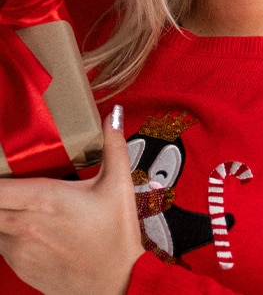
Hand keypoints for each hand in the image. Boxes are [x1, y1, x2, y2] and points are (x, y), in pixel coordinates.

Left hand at [0, 107, 144, 294]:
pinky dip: (8, 233)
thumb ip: (113, 146)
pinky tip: (33, 228)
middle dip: (2, 195)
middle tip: (15, 188)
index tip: (4, 172)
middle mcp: (23, 224)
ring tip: (28, 208)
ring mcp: (17, 248)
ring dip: (4, 214)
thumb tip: (112, 116)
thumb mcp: (119, 186)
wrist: (115, 283)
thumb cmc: (116, 237)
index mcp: (44, 199)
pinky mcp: (17, 265)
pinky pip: (0, 243)